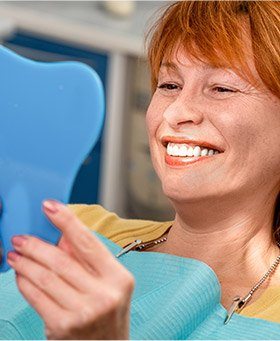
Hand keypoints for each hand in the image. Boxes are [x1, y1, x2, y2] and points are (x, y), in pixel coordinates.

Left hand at [7, 200, 134, 339]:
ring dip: (25, 262)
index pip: (88, 242)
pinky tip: (20, 274)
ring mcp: (83, 312)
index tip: (49, 206)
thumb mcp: (108, 282)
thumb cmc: (108, 311)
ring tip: (15, 253)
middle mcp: (104, 295)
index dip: (67, 221)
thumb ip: (87, 258)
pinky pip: (37, 297)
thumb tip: (60, 235)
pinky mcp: (63, 327)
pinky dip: (25, 282)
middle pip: (62, 260)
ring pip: (45, 277)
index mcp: (119, 278)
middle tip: (21, 237)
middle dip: (36, 245)